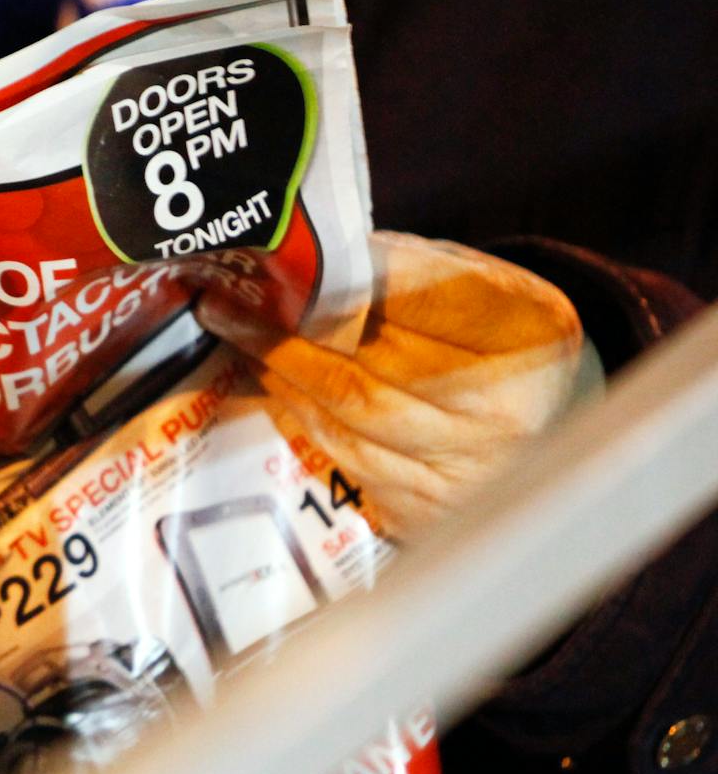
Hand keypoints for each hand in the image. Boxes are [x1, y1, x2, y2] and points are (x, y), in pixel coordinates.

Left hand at [196, 232, 588, 537]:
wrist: (544, 417)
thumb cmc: (492, 336)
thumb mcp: (472, 282)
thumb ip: (404, 270)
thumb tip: (308, 264)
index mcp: (529, 331)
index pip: (426, 300)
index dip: (347, 285)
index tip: (282, 266)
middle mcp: (507, 410)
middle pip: (373, 367)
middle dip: (287, 333)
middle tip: (229, 303)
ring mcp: (471, 470)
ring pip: (350, 415)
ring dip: (282, 373)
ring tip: (238, 335)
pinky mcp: (432, 510)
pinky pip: (346, 457)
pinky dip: (302, 416)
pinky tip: (274, 384)